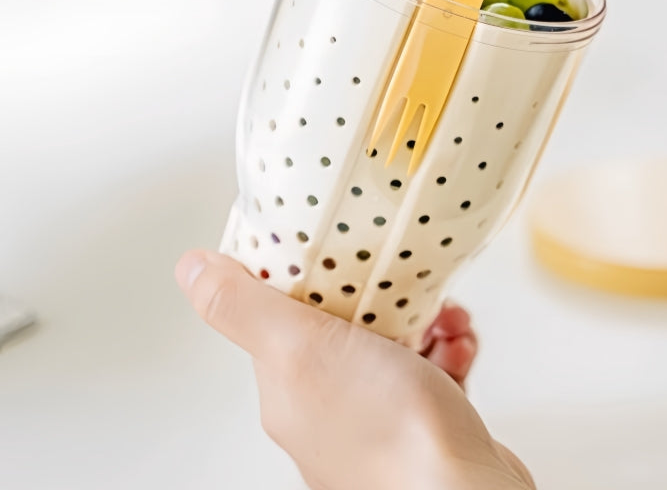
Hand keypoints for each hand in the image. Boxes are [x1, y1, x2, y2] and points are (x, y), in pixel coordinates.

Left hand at [175, 250, 534, 489]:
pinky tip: (458, 348)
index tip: (335, 251)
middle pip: (342, 325)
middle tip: (402, 288)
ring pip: (391, 345)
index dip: (308, 275)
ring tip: (441, 319)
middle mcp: (324, 406)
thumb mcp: (303, 347)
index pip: (279, 313)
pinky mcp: (418, 425)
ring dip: (420, 322)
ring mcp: (373, 418)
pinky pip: (428, 370)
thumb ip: (244, 307)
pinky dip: (444, 350)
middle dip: (379, 297)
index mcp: (286, 386)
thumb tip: (190, 269)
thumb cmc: (391, 432)